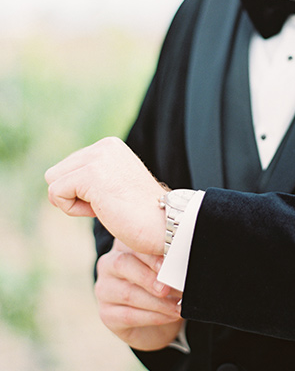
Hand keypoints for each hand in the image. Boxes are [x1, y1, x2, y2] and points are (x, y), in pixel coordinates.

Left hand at [45, 137, 166, 254]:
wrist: (166, 224)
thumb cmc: (142, 215)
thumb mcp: (114, 185)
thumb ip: (91, 177)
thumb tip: (57, 184)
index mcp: (109, 146)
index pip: (68, 168)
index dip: (83, 192)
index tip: (112, 199)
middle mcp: (103, 146)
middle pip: (56, 173)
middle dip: (75, 195)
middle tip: (108, 205)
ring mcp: (98, 157)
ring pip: (53, 182)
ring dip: (74, 203)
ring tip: (105, 206)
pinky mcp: (91, 174)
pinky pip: (56, 194)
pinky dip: (73, 210)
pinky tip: (101, 210)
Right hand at [95, 239, 182, 350]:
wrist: (154, 323)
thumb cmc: (162, 286)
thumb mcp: (165, 268)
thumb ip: (169, 261)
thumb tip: (184, 263)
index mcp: (124, 245)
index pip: (133, 243)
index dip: (151, 253)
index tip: (171, 260)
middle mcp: (108, 264)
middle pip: (122, 264)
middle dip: (148, 276)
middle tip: (168, 287)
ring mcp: (104, 290)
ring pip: (128, 293)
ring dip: (157, 302)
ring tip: (178, 306)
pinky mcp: (106, 314)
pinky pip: (129, 315)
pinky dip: (154, 316)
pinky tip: (171, 316)